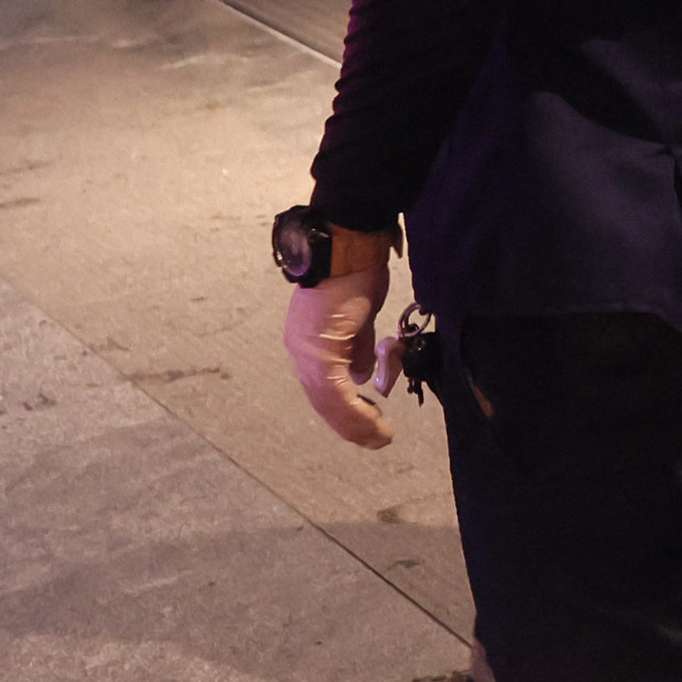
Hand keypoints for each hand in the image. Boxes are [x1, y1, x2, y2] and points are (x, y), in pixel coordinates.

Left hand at [283, 234, 402, 448]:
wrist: (349, 243)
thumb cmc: (356, 271)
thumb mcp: (360, 316)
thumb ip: (359, 345)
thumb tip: (364, 374)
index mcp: (309, 341)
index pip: (323, 386)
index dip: (345, 409)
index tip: (369, 421)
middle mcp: (301, 349)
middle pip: (323, 401)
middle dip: (351, 424)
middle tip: (376, 439)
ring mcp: (307, 350)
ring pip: (328, 402)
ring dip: (357, 423)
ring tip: (380, 436)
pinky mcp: (319, 349)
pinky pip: (336, 392)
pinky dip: (356, 412)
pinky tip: (375, 420)